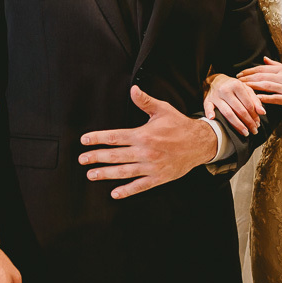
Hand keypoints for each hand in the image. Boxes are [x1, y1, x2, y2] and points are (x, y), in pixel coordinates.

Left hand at [78, 86, 216, 198]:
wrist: (200, 143)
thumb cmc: (179, 125)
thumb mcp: (162, 109)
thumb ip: (145, 101)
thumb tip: (133, 89)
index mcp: (143, 135)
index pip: (115, 137)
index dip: (97, 139)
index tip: (84, 140)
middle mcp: (145, 152)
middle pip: (115, 155)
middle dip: (96, 157)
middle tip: (82, 159)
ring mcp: (151, 166)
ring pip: (124, 172)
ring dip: (106, 174)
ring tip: (91, 174)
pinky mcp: (158, 178)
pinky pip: (140, 186)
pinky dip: (127, 190)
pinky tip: (115, 193)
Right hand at [204, 73, 265, 135]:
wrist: (215, 80)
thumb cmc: (233, 86)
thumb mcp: (246, 89)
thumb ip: (255, 100)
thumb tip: (262, 112)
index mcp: (236, 85)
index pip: (248, 104)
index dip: (254, 115)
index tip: (258, 124)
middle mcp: (225, 90)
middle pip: (239, 110)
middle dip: (248, 122)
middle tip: (254, 131)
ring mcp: (215, 95)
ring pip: (227, 112)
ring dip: (237, 124)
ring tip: (245, 132)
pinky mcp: (207, 100)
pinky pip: (208, 107)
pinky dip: (209, 113)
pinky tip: (212, 119)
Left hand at [238, 57, 281, 109]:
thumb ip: (277, 65)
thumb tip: (265, 59)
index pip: (262, 69)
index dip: (249, 71)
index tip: (239, 74)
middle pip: (261, 76)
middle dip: (247, 78)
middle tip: (235, 81)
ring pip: (266, 85)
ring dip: (252, 86)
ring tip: (241, 88)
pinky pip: (275, 98)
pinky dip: (264, 98)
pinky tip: (255, 99)